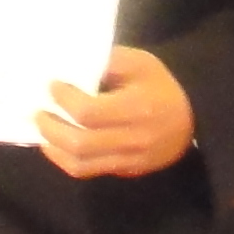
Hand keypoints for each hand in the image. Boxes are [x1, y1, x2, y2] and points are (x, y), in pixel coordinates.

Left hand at [38, 46, 196, 178]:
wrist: (194, 116)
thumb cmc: (162, 84)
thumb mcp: (140, 62)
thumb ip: (107, 61)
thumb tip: (70, 66)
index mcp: (137, 109)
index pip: (89, 112)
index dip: (64, 99)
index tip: (52, 85)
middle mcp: (133, 140)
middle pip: (80, 143)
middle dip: (51, 127)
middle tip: (38, 111)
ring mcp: (130, 160)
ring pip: (81, 165)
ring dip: (54, 148)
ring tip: (42, 130)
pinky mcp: (126, 171)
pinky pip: (90, 171)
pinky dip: (67, 159)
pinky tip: (57, 145)